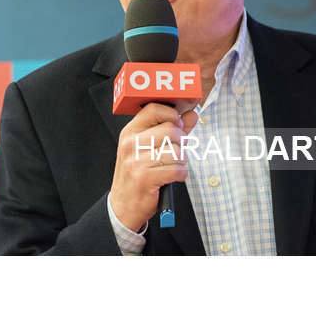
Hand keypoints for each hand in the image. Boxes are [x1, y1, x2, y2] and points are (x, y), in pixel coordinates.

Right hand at [110, 99, 198, 231]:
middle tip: (177, 151)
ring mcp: (136, 161)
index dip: (172, 114)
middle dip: (181, 141)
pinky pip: (177, 170)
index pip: (154, 109)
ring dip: (182, 160)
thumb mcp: (149, 148)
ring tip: (173, 166)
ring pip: (176, 151)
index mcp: (130, 132)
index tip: (177, 124)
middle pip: (170, 130)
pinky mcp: (144, 178)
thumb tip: (192, 114)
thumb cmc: (139, 174)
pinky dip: (181, 174)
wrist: (122, 206)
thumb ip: (173, 129)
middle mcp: (131, 144)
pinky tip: (173, 177)